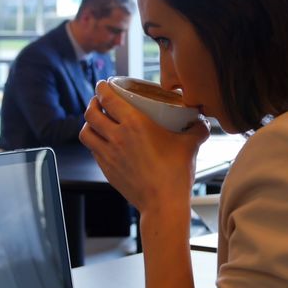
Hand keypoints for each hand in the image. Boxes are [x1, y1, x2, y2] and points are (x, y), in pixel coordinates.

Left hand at [80, 81, 208, 212]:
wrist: (163, 203)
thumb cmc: (175, 174)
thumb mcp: (190, 145)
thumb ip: (197, 129)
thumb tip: (202, 122)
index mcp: (134, 124)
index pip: (108, 98)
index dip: (102, 88)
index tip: (104, 84)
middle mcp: (116, 137)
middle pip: (91, 113)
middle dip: (92, 103)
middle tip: (99, 101)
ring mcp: (108, 154)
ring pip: (85, 132)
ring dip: (88, 123)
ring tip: (96, 121)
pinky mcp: (106, 170)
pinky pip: (93, 150)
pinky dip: (94, 142)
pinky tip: (104, 143)